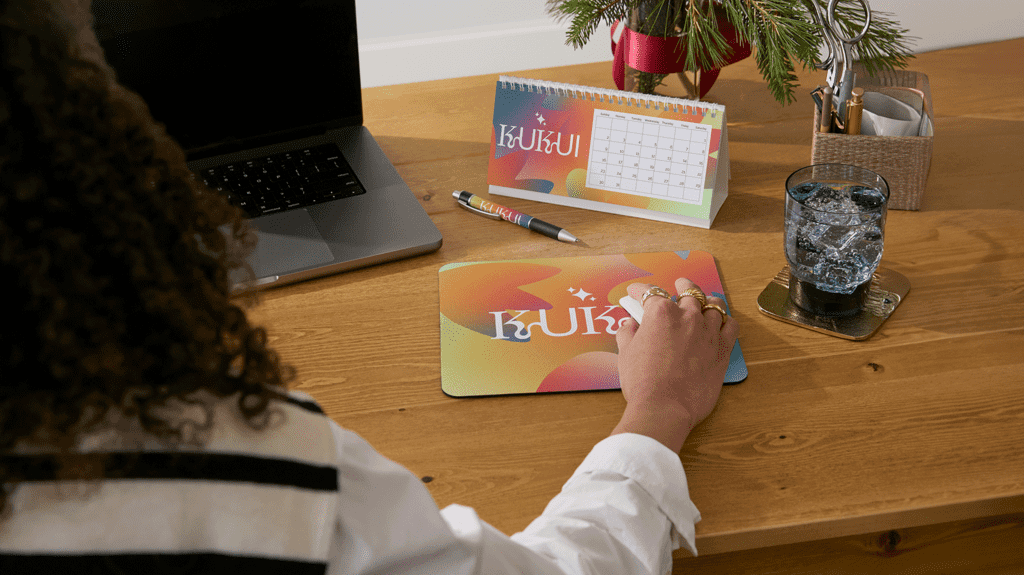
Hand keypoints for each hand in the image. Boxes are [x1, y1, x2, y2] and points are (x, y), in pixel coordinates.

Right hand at [611, 277, 738, 451]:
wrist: (665, 408)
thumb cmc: (643, 382)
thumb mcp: (626, 355)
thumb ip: (627, 334)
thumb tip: (629, 325)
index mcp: (660, 314)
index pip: (650, 292)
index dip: (641, 290)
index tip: (636, 292)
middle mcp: (687, 316)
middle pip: (688, 292)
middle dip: (682, 285)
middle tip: (678, 284)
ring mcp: (708, 331)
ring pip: (714, 304)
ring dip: (707, 299)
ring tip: (705, 298)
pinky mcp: (722, 349)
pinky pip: (731, 326)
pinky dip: (725, 320)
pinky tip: (721, 321)